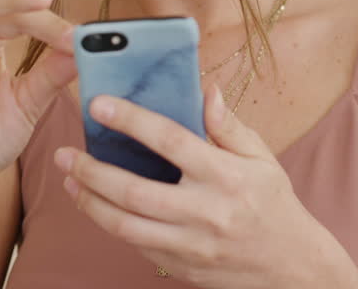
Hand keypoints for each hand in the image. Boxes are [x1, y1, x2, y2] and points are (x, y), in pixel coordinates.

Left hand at [54, 87, 357, 287]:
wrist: (292, 268)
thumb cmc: (275, 205)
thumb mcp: (262, 159)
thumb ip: (228, 125)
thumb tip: (205, 89)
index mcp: (226, 176)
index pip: (170, 141)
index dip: (131, 120)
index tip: (98, 104)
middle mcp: (206, 212)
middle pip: (135, 191)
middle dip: (92, 170)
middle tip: (64, 153)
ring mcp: (191, 245)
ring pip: (126, 225)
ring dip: (90, 202)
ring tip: (69, 180)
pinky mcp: (181, 267)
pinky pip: (136, 245)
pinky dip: (110, 224)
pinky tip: (95, 205)